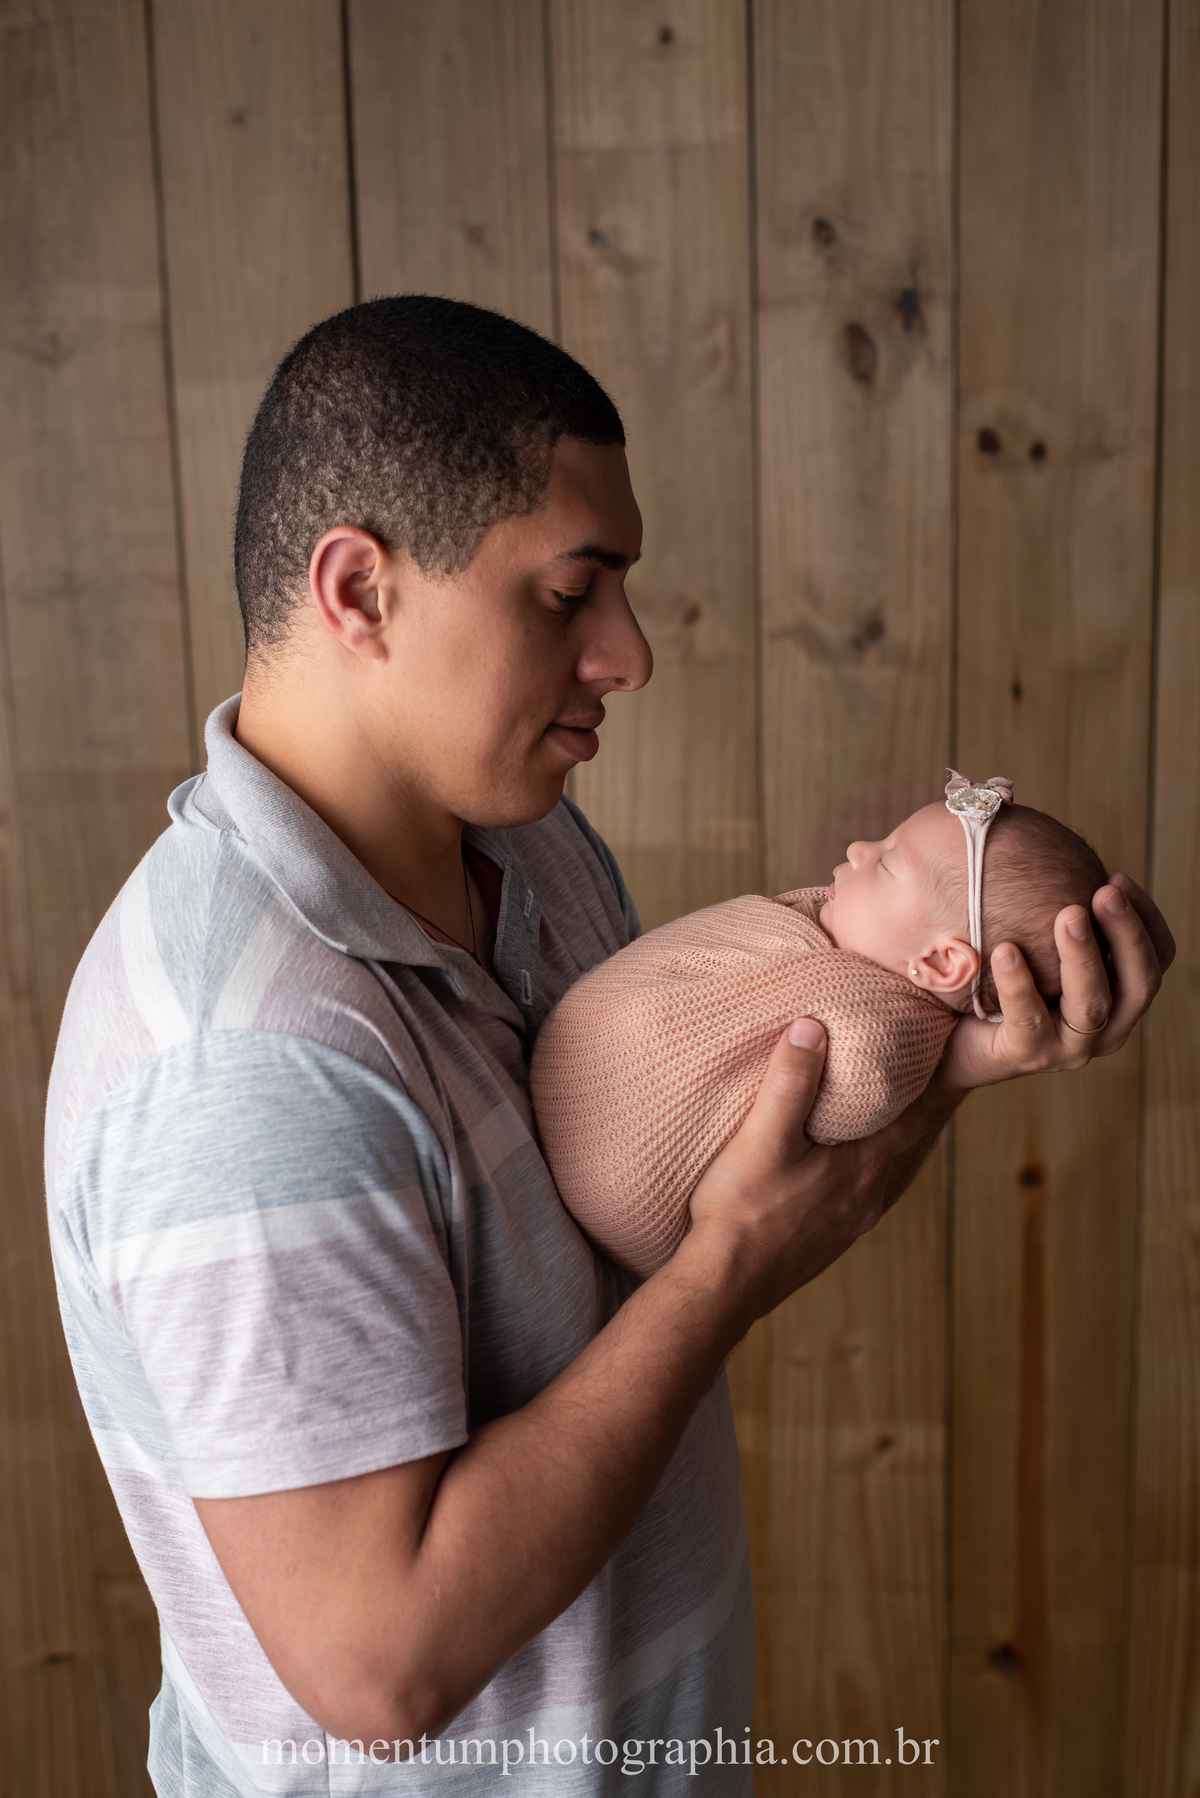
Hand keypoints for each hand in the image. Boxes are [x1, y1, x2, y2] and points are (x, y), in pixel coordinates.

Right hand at [684, 1020, 929, 1320]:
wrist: (722, 1284)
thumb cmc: (743, 1208)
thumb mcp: (764, 1135)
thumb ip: (791, 1082)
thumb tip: (812, 1028)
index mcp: (863, 1168)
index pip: (912, 1120)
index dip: (914, 1090)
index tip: (911, 1063)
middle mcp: (865, 1200)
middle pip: (891, 1148)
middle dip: (883, 1117)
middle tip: (870, 1084)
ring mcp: (846, 1229)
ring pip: (866, 1177)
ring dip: (858, 1152)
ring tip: (838, 1125)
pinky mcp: (821, 1247)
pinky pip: (842, 1203)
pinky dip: (837, 1181)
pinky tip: (809, 1175)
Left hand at [934, 871, 1174, 1096]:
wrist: (948, 1039)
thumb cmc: (999, 980)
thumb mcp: (1037, 940)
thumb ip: (1053, 904)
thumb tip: (1031, 823)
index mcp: (1119, 996)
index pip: (1158, 958)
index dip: (1146, 919)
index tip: (1117, 877)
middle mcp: (1106, 1027)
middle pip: (1139, 983)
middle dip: (1126, 934)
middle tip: (1104, 891)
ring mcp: (1069, 1048)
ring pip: (1092, 1004)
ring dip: (1083, 956)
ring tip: (1066, 914)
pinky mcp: (1027, 1057)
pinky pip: (1029, 1021)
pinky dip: (1020, 985)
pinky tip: (1006, 951)